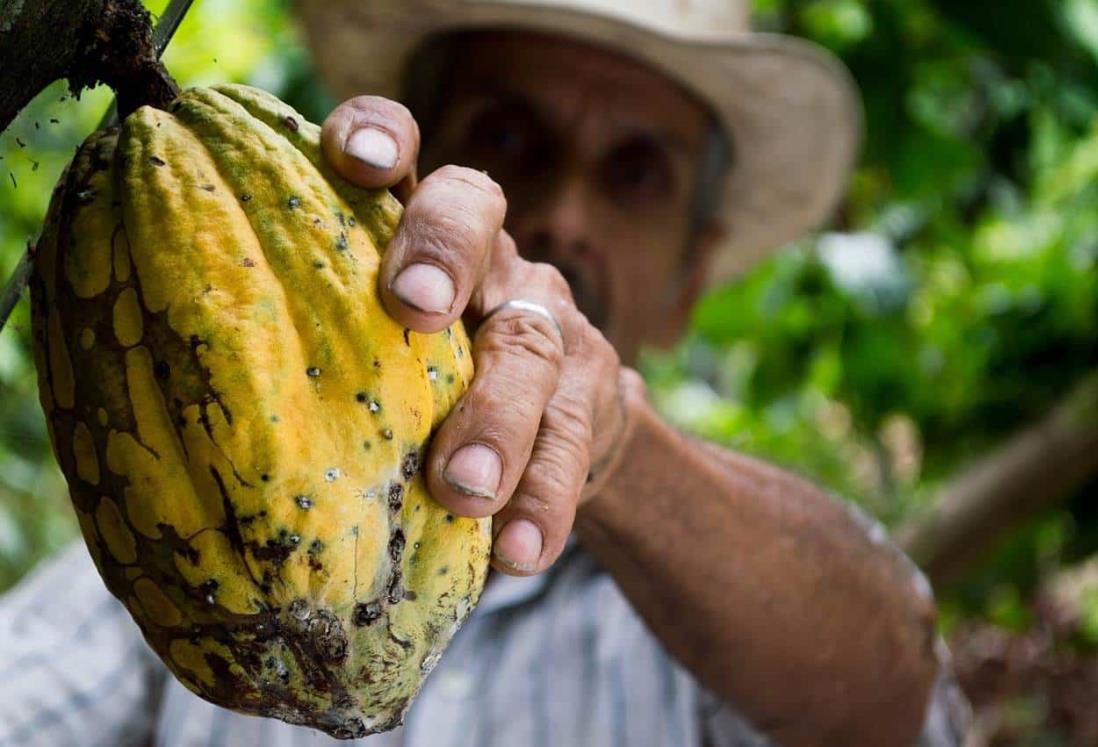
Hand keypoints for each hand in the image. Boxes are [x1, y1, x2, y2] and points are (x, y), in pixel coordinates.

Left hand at [322, 97, 636, 575]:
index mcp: (418, 233)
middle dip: (443, 251)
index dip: (380, 136)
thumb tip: (168, 407)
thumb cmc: (427, 387)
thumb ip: (319, 344)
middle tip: (412, 307)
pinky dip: (544, 500)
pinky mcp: (591, 396)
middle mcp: (488, 259)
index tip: (351, 158)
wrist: (560, 428)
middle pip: (476, 214)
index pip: (404, 152)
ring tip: (464, 489)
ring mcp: (547, 322)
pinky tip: (520, 555)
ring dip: (498, 417)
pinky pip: (572, 444)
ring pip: (531, 345)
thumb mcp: (377, 350)